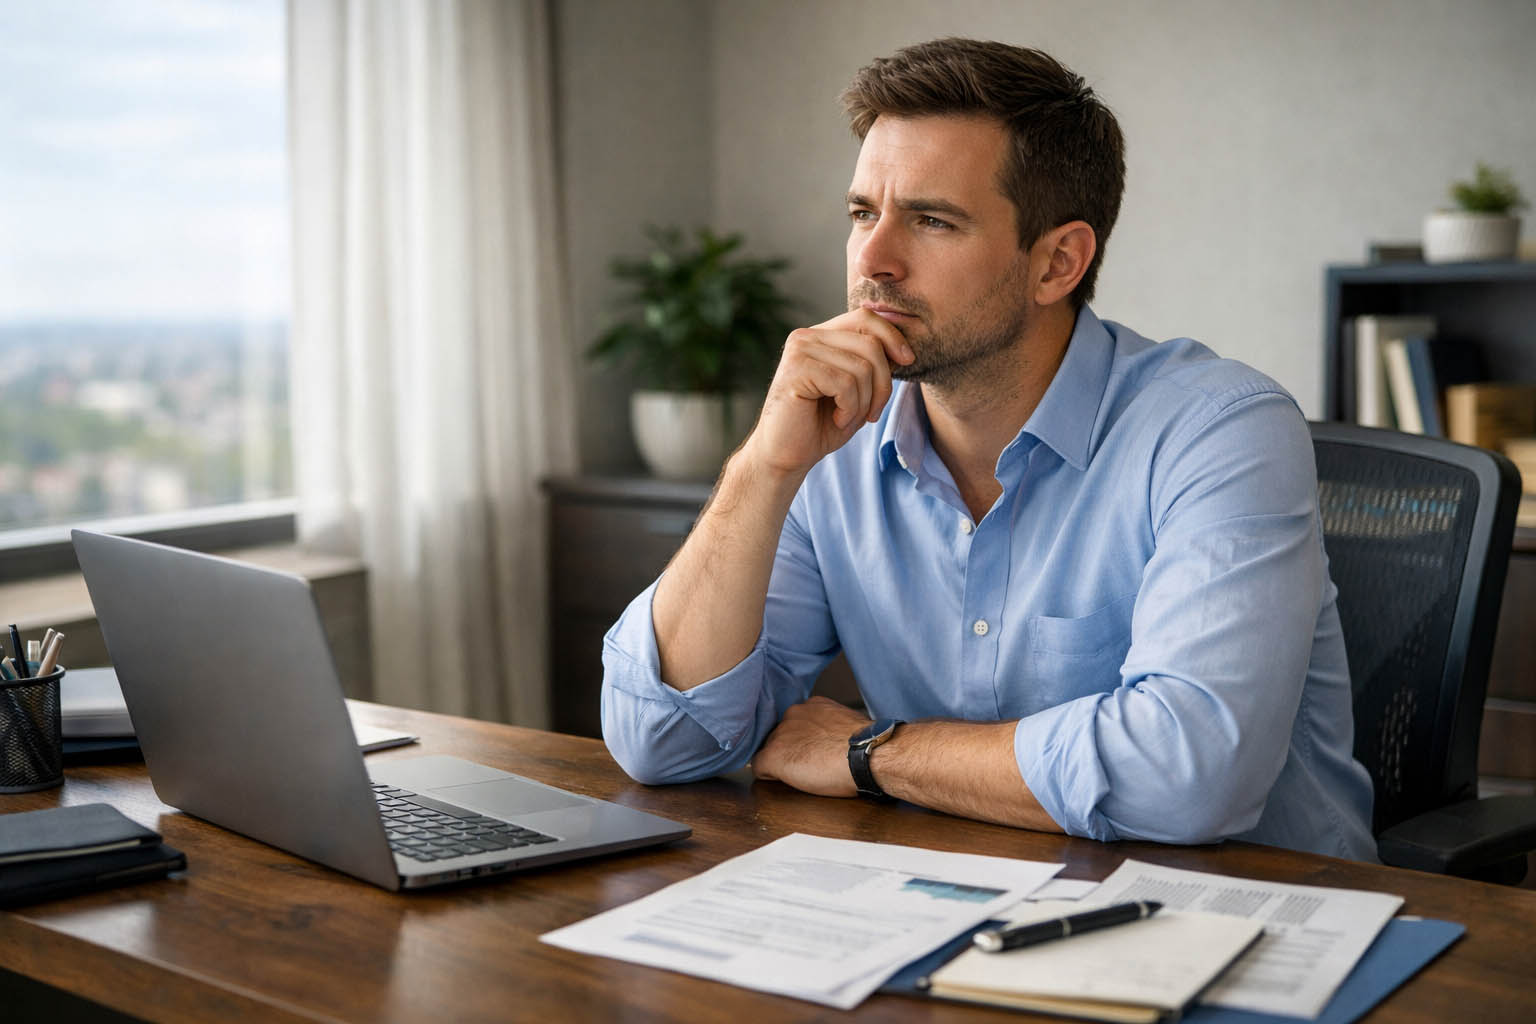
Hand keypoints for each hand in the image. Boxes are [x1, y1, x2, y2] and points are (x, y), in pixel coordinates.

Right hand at [742, 309, 913, 478]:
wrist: (786, 455)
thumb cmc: (821, 425)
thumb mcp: (858, 391)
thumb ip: (874, 366)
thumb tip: (903, 350)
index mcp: (821, 336)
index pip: (865, 318)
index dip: (893, 337)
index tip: (908, 361)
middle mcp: (807, 336)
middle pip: (870, 343)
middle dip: (883, 383)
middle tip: (872, 413)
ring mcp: (799, 350)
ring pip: (862, 367)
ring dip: (865, 402)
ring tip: (848, 418)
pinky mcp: (796, 369)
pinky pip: (846, 384)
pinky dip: (850, 408)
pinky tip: (837, 419)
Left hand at [751, 696, 871, 796]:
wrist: (866, 755)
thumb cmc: (866, 746)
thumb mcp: (848, 725)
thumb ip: (832, 726)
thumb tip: (833, 740)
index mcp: (812, 705)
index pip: (797, 723)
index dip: (803, 740)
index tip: (813, 751)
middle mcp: (793, 714)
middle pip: (781, 735)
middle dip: (791, 750)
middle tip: (810, 765)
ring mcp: (781, 733)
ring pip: (770, 750)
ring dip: (782, 762)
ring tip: (804, 775)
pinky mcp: (773, 755)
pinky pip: (759, 767)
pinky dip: (770, 776)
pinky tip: (786, 781)